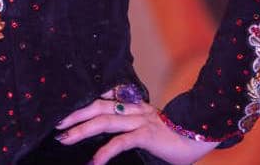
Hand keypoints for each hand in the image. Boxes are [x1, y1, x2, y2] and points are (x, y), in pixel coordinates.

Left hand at [54, 91, 219, 164]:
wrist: (201, 138)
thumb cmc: (176, 140)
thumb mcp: (150, 131)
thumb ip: (131, 130)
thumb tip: (110, 140)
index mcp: (135, 107)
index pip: (105, 100)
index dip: (85, 105)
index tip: (66, 114)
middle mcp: (136, 110)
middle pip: (99, 106)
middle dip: (76, 115)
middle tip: (57, 125)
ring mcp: (141, 120)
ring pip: (105, 121)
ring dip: (82, 130)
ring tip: (65, 139)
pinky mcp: (147, 135)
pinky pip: (121, 141)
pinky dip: (105, 152)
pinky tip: (94, 162)